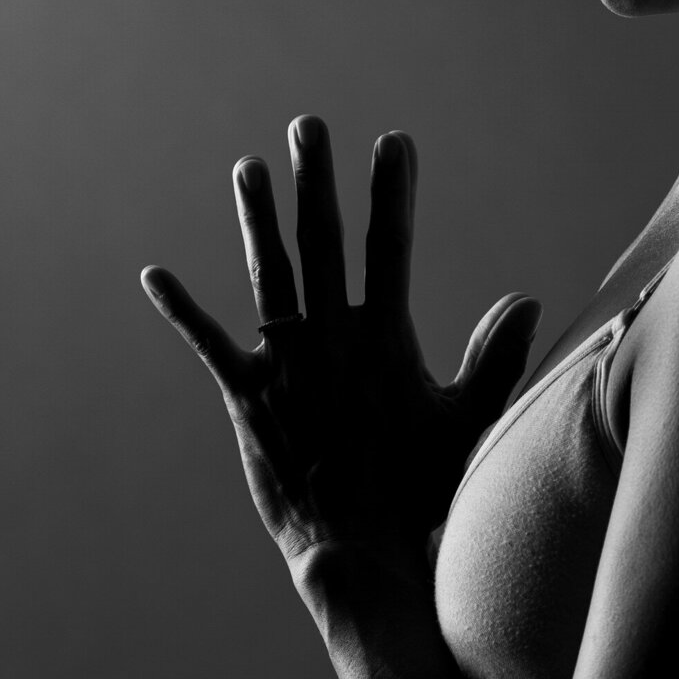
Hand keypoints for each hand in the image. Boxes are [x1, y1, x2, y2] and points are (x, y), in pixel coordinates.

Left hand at [141, 118, 543, 569]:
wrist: (360, 552)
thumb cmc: (420, 493)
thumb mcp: (467, 421)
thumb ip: (496, 358)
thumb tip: (525, 298)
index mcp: (383, 341)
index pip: (388, 247)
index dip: (391, 192)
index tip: (393, 143)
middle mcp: (331, 341)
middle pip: (322, 244)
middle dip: (316, 182)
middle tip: (308, 127)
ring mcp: (286, 366)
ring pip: (268, 276)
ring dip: (257, 219)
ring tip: (248, 169)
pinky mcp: (247, 399)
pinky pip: (208, 344)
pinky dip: (182, 309)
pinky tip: (153, 275)